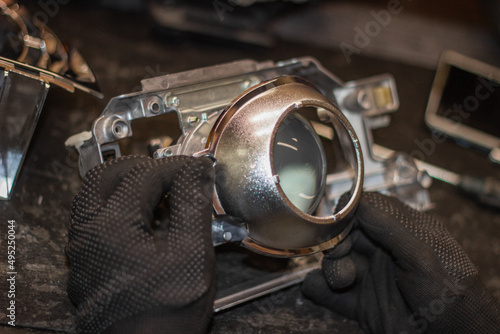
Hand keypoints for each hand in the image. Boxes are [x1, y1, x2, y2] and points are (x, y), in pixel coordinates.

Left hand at [66, 155, 215, 333]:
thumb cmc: (166, 314)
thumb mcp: (191, 256)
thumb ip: (192, 205)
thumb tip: (196, 170)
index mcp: (112, 226)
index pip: (144, 175)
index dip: (176, 167)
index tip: (197, 169)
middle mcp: (87, 233)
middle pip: (105, 176)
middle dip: (142, 167)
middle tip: (172, 174)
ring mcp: (82, 249)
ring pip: (95, 196)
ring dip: (126, 185)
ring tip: (160, 193)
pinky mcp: (86, 263)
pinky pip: (95, 219)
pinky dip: (119, 207)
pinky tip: (147, 221)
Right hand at [302, 192, 499, 333]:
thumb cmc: (450, 295)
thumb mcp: (421, 255)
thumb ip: (389, 227)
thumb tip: (360, 200)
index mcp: (402, 233)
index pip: (366, 212)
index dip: (348, 215)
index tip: (335, 222)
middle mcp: (385, 252)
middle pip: (346, 237)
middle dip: (336, 244)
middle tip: (338, 255)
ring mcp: (372, 278)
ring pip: (337, 264)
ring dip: (329, 268)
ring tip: (340, 281)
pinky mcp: (362, 303)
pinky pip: (332, 293)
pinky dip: (318, 289)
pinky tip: (314, 288)